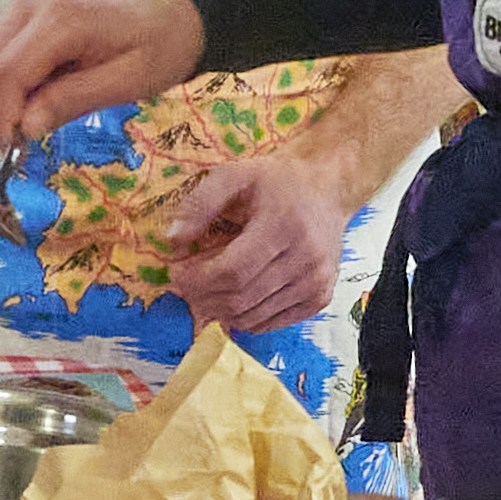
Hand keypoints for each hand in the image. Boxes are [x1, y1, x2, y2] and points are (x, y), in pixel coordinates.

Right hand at [0, 0, 204, 146]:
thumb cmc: (165, 39)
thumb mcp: (129, 81)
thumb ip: (72, 101)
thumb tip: (24, 129)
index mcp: (61, 17)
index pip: (4, 75)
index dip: (1, 119)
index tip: (15, 152)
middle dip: (0, 106)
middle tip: (33, 131)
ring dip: (8, 87)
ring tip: (50, 100)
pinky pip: (4, 38)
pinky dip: (17, 67)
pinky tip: (52, 76)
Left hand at [165, 147, 352, 331]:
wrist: (327, 188)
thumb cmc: (277, 181)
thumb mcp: (234, 176)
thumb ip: (200, 204)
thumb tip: (173, 240)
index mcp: (285, 225)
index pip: (233, 271)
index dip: (198, 279)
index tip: (177, 272)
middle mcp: (306, 258)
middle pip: (241, 297)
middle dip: (203, 297)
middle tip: (186, 285)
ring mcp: (316, 282)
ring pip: (254, 316)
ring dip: (220, 311)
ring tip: (206, 292)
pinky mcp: (320, 298)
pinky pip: (272, 324)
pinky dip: (245, 319)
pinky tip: (232, 300)